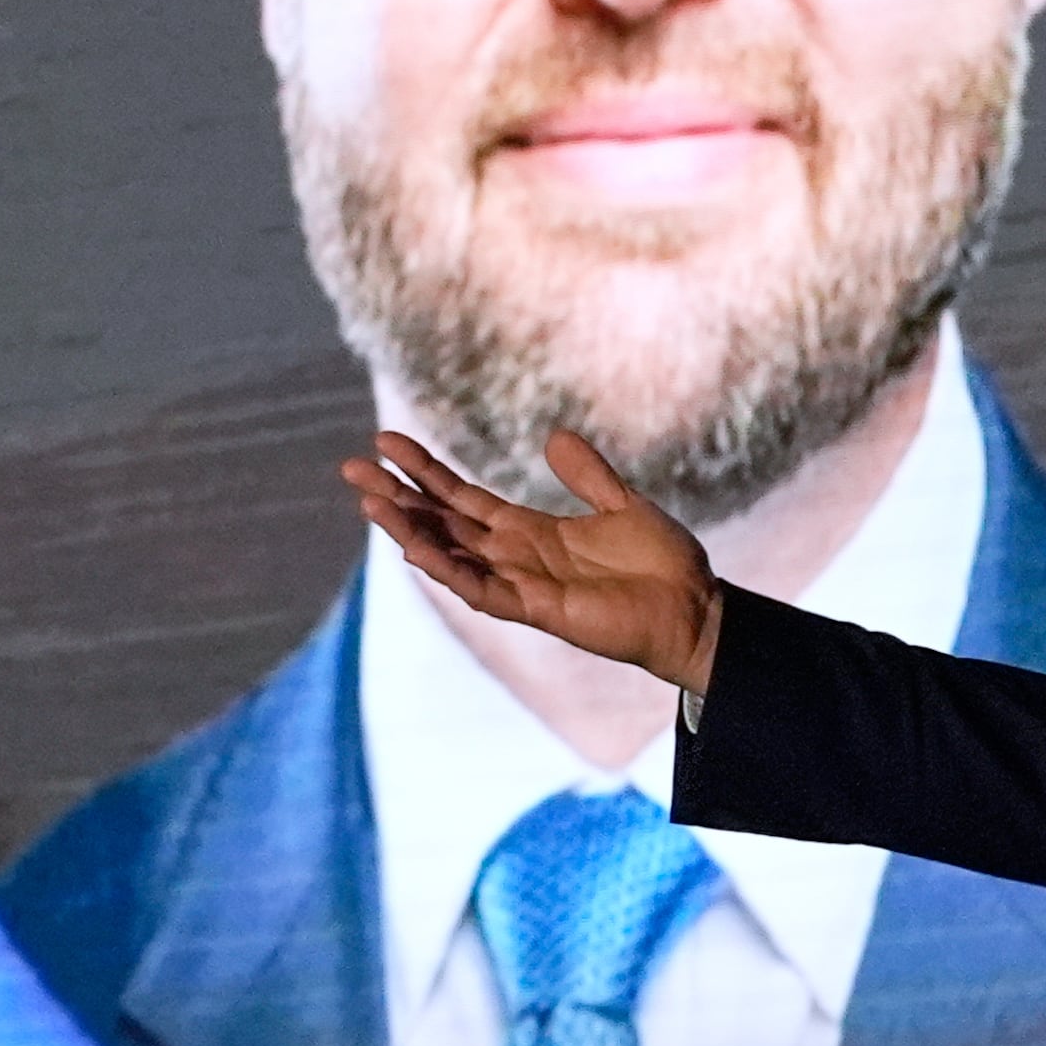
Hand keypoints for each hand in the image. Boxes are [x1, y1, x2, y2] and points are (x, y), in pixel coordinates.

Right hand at [342, 429, 724, 693]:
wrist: (693, 608)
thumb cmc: (661, 565)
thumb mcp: (622, 504)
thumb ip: (586, 474)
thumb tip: (552, 436)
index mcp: (530, 531)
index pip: (462, 498)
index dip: (425, 472)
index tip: (385, 444)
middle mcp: (515, 557)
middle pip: (442, 523)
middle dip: (398, 497)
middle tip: (351, 468)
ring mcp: (521, 583)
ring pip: (451, 555)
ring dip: (409, 530)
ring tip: (370, 501)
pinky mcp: (538, 608)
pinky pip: (482, 589)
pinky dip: (451, 569)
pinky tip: (417, 548)